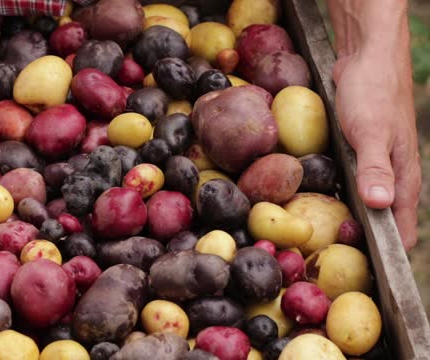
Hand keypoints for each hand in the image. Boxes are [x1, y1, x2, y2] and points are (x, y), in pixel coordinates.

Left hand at [333, 52, 420, 250]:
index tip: (363, 274)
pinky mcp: (357, 152)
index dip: (386, 254)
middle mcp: (391, 175)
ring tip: (320, 237)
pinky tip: (315, 201)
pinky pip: (348, 181)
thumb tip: (380, 204)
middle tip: (331, 260)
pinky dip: (336, 194)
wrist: (365, 57)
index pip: (401, 228)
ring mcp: (374, 164)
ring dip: (348, 218)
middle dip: (363, 240)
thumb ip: (377, 168)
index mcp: (403, 178)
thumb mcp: (372, 132)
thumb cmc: (374, 92)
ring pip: (363, 201)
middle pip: (382, 220)